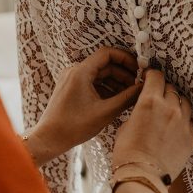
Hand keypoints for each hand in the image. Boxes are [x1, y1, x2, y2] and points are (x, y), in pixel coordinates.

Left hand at [25, 47, 141, 166]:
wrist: (49, 139)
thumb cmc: (73, 127)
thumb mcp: (105, 112)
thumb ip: (127, 98)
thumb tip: (143, 88)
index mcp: (80, 72)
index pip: (107, 53)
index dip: (125, 59)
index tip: (138, 69)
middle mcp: (74, 71)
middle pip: (104, 64)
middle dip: (123, 73)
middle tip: (137, 85)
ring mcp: (72, 79)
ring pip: (99, 74)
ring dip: (115, 82)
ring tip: (129, 95)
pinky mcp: (71, 88)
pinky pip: (92, 82)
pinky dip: (105, 88)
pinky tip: (116, 100)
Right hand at [112, 69, 192, 181]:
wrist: (143, 176)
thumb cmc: (127, 153)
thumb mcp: (126, 125)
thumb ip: (138, 111)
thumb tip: (143, 107)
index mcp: (150, 101)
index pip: (157, 76)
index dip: (152, 76)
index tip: (149, 78)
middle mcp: (170, 108)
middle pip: (171, 88)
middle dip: (163, 90)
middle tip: (157, 97)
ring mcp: (184, 122)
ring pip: (184, 103)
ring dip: (176, 103)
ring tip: (168, 112)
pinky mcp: (191, 137)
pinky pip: (190, 122)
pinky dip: (183, 121)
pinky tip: (174, 129)